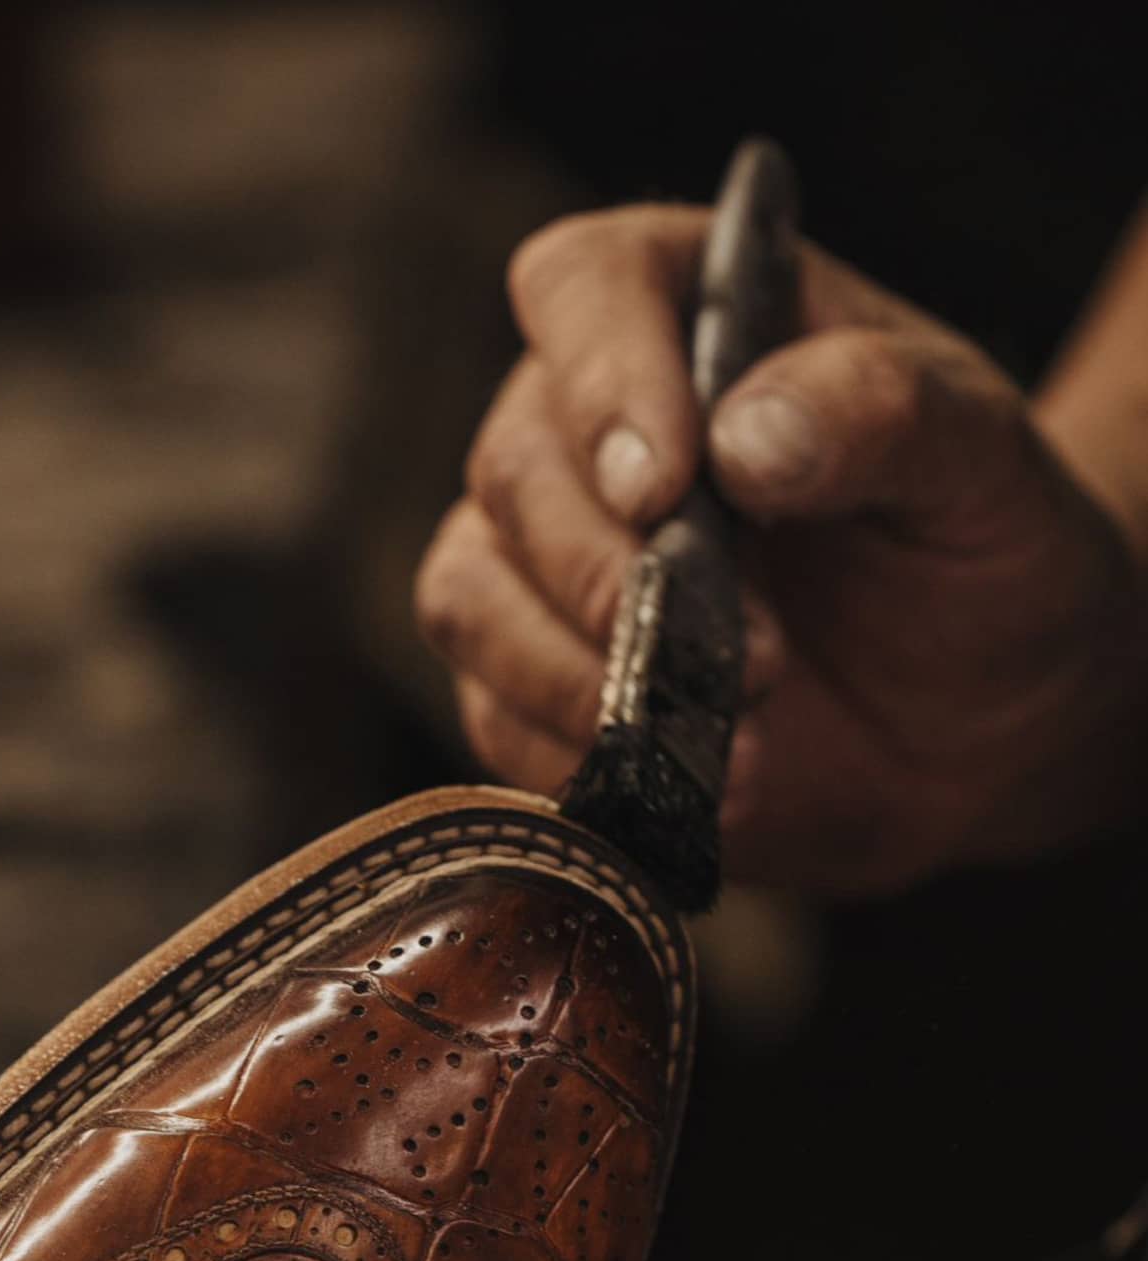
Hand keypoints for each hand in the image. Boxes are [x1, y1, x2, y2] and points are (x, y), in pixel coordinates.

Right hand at [416, 207, 1146, 893]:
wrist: (979, 718)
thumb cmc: (977, 550)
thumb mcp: (982, 460)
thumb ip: (883, 413)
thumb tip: (744, 439)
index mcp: (690, 313)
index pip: (582, 288)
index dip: (602, 380)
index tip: (665, 487)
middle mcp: (587, 424)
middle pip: (514, 466)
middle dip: (613, 576)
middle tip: (751, 659)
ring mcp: (544, 558)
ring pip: (471, 596)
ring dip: (587, 678)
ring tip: (740, 735)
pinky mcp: (532, 681)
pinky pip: (495, 714)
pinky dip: (584, 757)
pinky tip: (700, 780)